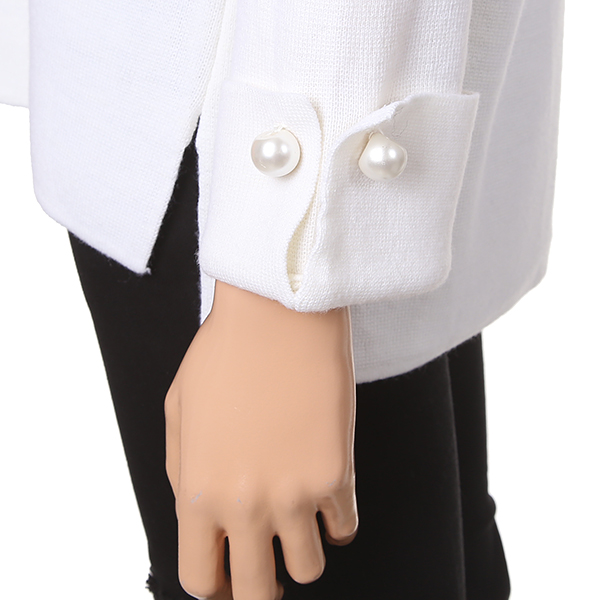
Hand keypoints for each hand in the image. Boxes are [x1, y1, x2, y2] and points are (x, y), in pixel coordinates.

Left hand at [165, 279, 357, 599]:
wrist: (277, 313)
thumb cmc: (224, 352)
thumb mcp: (178, 410)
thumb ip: (182, 472)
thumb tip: (197, 510)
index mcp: (198, 492)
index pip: (201, 580)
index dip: (214, 582)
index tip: (226, 571)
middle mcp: (245, 506)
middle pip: (255, 593)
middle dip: (259, 587)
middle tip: (265, 568)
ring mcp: (295, 494)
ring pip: (308, 569)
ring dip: (302, 550)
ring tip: (299, 519)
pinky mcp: (337, 474)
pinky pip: (344, 528)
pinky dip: (336, 521)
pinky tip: (327, 494)